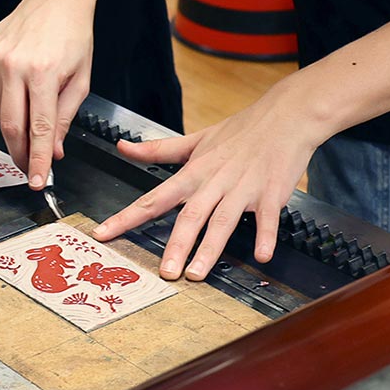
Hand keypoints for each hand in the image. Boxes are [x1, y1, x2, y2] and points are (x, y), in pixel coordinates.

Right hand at [0, 0, 96, 189]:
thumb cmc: (72, 35)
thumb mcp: (81, 80)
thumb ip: (65, 118)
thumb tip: (51, 151)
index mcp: (44, 72)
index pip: (38, 129)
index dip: (36, 160)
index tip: (35, 181)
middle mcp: (14, 65)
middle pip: (10, 126)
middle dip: (19, 152)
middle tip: (27, 165)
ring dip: (12, 121)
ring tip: (29, 103)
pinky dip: (0, 99)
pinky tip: (16, 83)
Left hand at [90, 87, 329, 279]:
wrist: (285, 116)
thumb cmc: (240, 131)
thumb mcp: (195, 139)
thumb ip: (158, 149)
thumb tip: (122, 146)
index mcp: (193, 172)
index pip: (153, 198)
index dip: (126, 217)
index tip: (103, 233)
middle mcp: (214, 182)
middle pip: (190, 216)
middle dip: (176, 245)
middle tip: (165, 273)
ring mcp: (243, 188)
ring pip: (223, 220)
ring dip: (210, 247)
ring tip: (197, 273)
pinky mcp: (271, 193)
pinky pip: (268, 217)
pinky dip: (265, 235)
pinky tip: (261, 255)